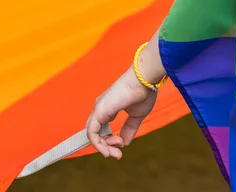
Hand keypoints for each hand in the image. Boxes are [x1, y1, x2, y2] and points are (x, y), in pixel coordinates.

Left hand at [85, 34, 165, 159]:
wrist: (144, 80)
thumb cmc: (143, 93)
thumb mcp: (136, 116)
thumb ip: (129, 129)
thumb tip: (124, 143)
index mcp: (108, 109)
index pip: (101, 129)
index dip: (108, 141)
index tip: (121, 146)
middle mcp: (101, 109)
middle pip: (95, 133)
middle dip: (105, 147)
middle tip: (118, 154)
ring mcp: (98, 109)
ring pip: (92, 135)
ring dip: (103, 148)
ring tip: (116, 153)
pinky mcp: (99, 111)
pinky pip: (91, 132)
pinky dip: (98, 144)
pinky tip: (107, 150)